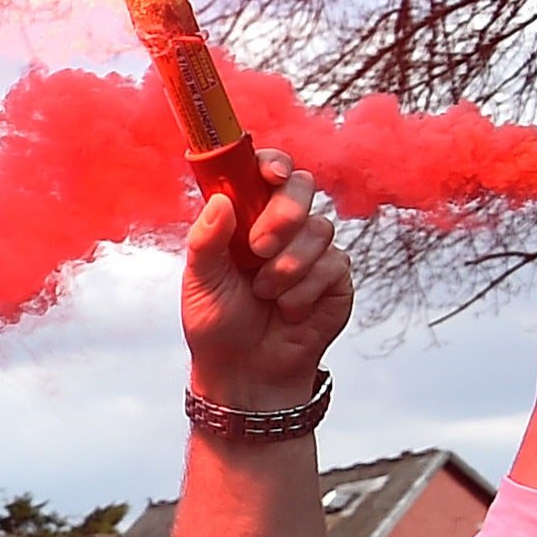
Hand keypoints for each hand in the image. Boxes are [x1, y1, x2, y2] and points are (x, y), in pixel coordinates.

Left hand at [181, 151, 352, 412]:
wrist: (245, 370)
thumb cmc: (217, 324)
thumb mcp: (200, 281)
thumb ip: (207, 240)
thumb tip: (220, 199)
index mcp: (245, 218)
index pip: (266, 173)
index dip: (273, 165)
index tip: (270, 176)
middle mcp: (281, 226)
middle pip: (302, 187)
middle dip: (283, 215)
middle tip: (258, 248)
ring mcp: (312, 250)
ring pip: (318, 229)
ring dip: (287, 267)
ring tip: (264, 294)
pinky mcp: (335, 277)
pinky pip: (332, 265)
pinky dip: (303, 291)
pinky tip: (287, 311)